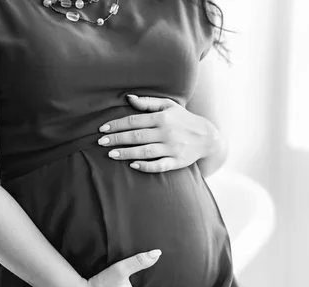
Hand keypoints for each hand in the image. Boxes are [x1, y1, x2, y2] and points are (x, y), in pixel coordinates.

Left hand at [96, 94, 219, 172]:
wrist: (207, 137)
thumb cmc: (183, 119)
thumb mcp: (169, 105)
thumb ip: (148, 102)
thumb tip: (128, 98)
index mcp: (162, 117)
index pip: (134, 120)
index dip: (117, 125)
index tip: (103, 129)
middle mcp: (167, 132)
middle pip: (137, 136)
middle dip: (117, 139)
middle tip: (101, 142)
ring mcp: (172, 148)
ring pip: (145, 151)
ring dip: (126, 153)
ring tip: (111, 154)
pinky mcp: (177, 161)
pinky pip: (159, 165)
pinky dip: (146, 166)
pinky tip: (133, 165)